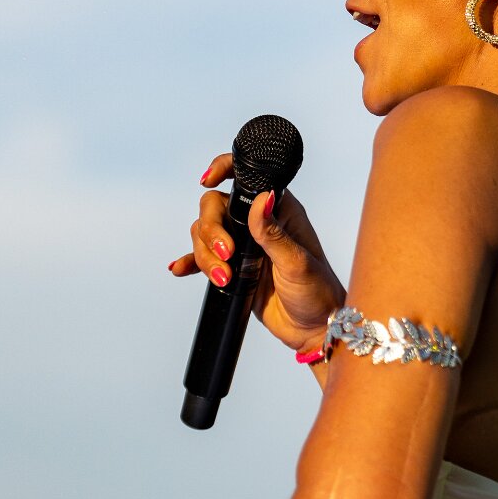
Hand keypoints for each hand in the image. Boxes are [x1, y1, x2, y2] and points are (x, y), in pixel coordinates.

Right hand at [167, 153, 344, 354]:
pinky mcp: (233, 268)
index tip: (208, 179)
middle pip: (214, 208)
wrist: (313, 328)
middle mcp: (257, 222)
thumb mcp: (297, 262)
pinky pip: (202, 259)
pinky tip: (180, 269)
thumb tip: (262, 197)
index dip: (223, 170)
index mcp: (278, 210)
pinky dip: (190, 262)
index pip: (245, 179)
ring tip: (223, 278)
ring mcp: (242, 245)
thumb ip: (273, 233)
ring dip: (205, 255)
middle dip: (211, 231)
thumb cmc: (317, 292)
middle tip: (226, 256)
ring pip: (205, 235)